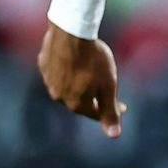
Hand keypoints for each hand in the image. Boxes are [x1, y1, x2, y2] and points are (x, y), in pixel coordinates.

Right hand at [39, 21, 126, 136]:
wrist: (71, 31)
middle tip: (105, 89)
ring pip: (66, 86)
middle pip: (79, 100)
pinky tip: (74, 62)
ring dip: (77, 84)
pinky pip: (57, 71)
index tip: (124, 105)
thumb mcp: (107, 86)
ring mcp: (48, 79)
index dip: (110, 110)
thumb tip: (114, 136)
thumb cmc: (93, 60)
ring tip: (88, 75)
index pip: (95, 112)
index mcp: (74, 103)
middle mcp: (58, 95)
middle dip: (93, 98)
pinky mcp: (43, 63)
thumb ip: (109, 111)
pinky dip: (66, 70)